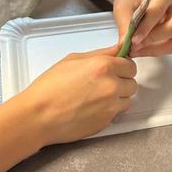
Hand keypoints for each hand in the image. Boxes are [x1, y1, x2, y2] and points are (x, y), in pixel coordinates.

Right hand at [23, 49, 137, 143]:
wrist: (39, 116)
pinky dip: (109, 110)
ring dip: (118, 97)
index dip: (122, 67)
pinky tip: (92, 107)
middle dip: (122, 82)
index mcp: (104, 67)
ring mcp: (111, 107)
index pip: (130, 65)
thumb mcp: (73, 60)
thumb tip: (119, 49)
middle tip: (103, 83)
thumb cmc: (50, 86)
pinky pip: (117, 113)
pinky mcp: (107, 122)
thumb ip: (101, 54)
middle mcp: (112, 86)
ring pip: (127, 99)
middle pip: (132, 83)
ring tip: (97, 97)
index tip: (114, 69)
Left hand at [113, 0, 171, 57]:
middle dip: (152, 40)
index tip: (132, 40)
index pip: (157, 12)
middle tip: (134, 47)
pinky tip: (142, 50)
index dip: (145, 28)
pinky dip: (157, 51)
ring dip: (154, 49)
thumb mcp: (122, 6)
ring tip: (136, 50)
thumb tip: (125, 43)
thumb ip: (124, 24)